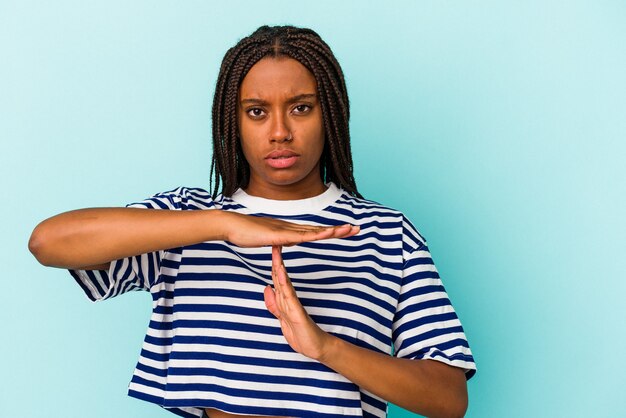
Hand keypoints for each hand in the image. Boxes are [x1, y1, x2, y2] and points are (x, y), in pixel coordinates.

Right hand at [222, 211, 358, 246]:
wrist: (231, 225)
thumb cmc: (245, 232)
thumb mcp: (269, 239)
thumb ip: (281, 239)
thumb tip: (291, 241)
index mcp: (289, 230)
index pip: (315, 231)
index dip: (331, 231)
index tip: (346, 231)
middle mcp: (291, 227)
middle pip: (320, 229)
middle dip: (339, 229)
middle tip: (357, 229)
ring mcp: (286, 230)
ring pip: (314, 231)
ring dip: (333, 230)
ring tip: (349, 229)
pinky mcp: (280, 235)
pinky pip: (301, 236)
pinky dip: (316, 235)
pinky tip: (327, 234)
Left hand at [264, 245, 333, 359]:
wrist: (316, 348)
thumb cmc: (301, 333)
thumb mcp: (282, 317)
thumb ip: (274, 303)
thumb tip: (267, 287)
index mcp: (285, 300)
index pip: (277, 278)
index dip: (272, 263)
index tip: (270, 249)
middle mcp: (290, 299)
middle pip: (280, 276)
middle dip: (276, 259)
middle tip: (274, 241)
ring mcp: (294, 305)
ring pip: (284, 283)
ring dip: (279, 267)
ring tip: (276, 252)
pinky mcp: (298, 313)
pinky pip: (289, 297)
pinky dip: (284, 285)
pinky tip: (281, 275)